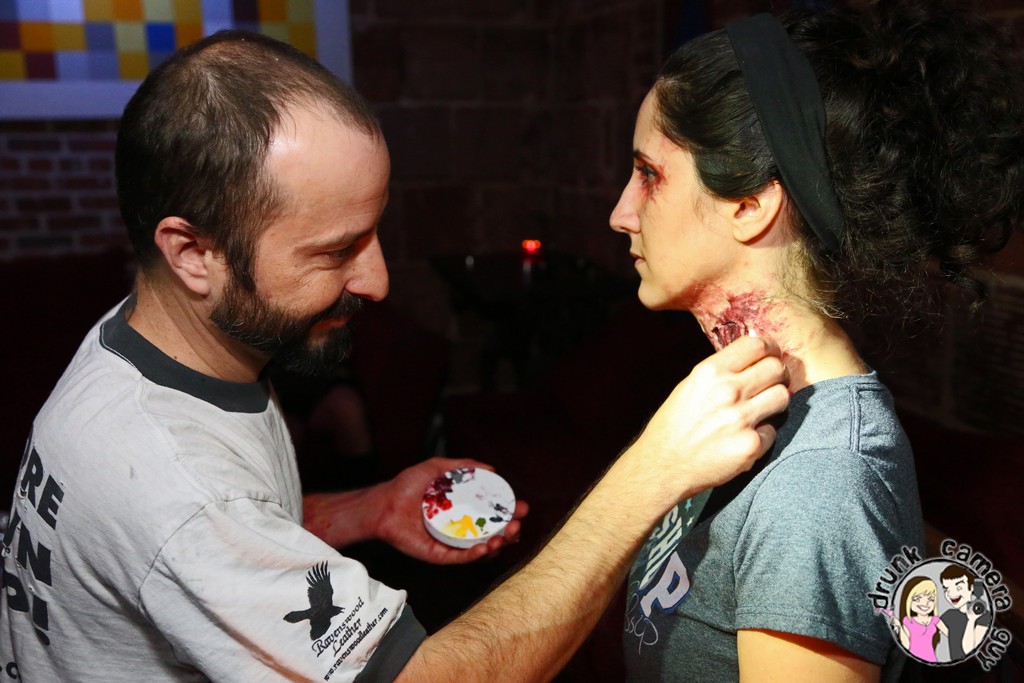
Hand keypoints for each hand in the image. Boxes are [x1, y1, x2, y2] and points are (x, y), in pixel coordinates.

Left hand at [375, 457, 528, 564]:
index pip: (494, 514)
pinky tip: (484, 547)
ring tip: (503, 536)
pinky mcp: (439, 555)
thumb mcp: (437, 468)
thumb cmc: (406, 486)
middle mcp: (461, 528)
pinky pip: (461, 558)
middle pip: (494, 534)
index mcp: (464, 510)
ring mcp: (451, 543)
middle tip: (517, 523)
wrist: (383, 504)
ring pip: (482, 550)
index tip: (521, 506)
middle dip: (511, 531)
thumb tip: (491, 468)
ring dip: (497, 545)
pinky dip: (475, 554)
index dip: (511, 512)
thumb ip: (462, 466)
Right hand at [626, 335, 789, 508]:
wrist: (663, 465)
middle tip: (772, 383)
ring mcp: (741, 419)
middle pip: (776, 368)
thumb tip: (753, 358)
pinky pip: (773, 431)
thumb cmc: (675, 425)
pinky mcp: (750, 446)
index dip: (770, 349)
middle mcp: (728, 391)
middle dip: (779, 374)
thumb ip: (721, 371)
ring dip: (775, 402)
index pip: (757, 345)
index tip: (772, 356)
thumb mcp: (691, 385)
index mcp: (711, 372)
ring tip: (761, 410)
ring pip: (783, 397)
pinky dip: (763, 434)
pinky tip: (744, 437)